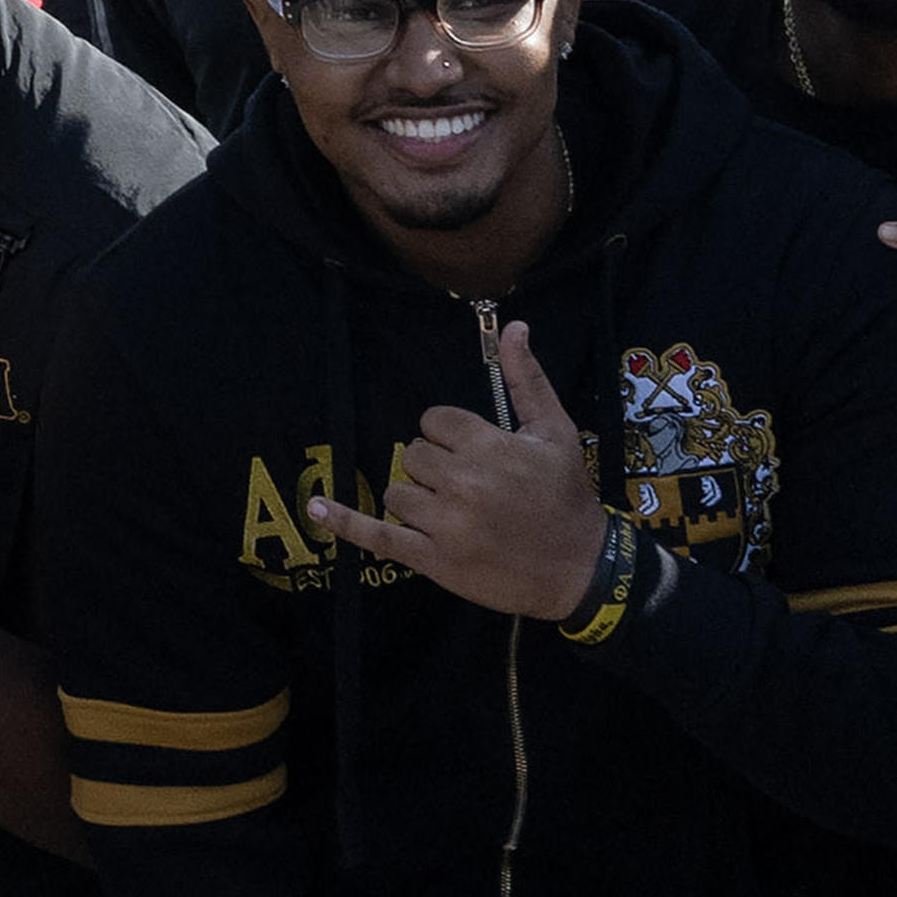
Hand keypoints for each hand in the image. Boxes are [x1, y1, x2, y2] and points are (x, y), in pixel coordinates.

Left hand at [304, 320, 610, 617]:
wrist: (582, 571)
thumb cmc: (567, 498)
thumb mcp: (556, 433)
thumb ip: (527, 379)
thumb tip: (513, 326)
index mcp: (490, 448)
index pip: (434, 421)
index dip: (450, 436)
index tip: (475, 453)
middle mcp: (464, 484)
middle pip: (413, 455)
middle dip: (435, 467)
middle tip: (471, 488)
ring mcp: (446, 525)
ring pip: (397, 492)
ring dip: (417, 499)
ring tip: (457, 514)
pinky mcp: (435, 561)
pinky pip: (379, 537)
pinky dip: (345, 523)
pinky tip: (315, 509)